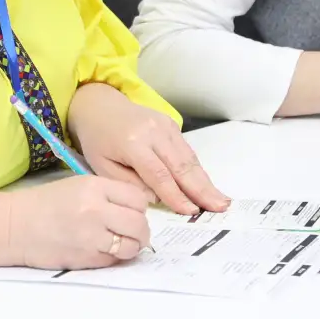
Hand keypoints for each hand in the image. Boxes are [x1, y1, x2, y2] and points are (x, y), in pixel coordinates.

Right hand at [4, 176, 153, 270]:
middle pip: (140, 224)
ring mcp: (92, 237)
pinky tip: (100, 250)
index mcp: (94, 187)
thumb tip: (135, 211)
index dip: (138, 208)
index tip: (131, 212)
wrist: (15, 227)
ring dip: (130, 247)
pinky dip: (113, 258)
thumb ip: (107, 195)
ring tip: (119, 244)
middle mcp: (96, 210)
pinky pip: (114, 260)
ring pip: (132, 245)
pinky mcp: (86, 258)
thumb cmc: (44, 204)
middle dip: (140, 231)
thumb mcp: (78, 186)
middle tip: (132, 233)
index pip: (138, 199)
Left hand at [66, 83, 229, 214]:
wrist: (100, 106)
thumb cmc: (98, 140)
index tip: (191, 212)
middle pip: (181, 165)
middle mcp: (153, 132)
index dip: (176, 195)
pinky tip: (207, 185)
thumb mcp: (102, 166)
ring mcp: (165, 125)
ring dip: (206, 181)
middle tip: (220, 208)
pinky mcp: (171, 124)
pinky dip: (198, 169)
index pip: (159, 175)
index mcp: (133, 143)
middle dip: (202, 190)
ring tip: (221, 200)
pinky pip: (186, 150)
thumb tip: (157, 199)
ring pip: (189, 157)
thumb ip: (128, 184)